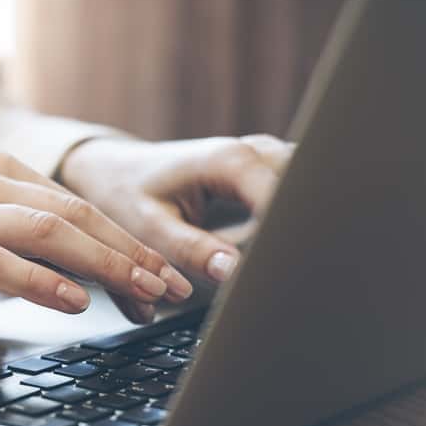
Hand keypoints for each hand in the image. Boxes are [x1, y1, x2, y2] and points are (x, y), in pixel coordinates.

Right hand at [0, 150, 192, 338]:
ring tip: (142, 294)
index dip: (127, 244)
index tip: (164, 280)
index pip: (75, 206)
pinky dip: (41, 281)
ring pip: (43, 231)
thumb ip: (34, 252)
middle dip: (128, 255)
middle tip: (170, 291)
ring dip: (102, 266)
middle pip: (70, 214)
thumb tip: (108, 281)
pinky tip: (74, 302)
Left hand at [59, 135, 293, 283]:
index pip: (285, 200)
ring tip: (284, 265)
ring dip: (301, 226)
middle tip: (291, 274)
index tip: (285, 273)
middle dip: (305, 230)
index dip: (290, 239)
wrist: (115, 172)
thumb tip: (234, 272)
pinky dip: (292, 222)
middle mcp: (255, 151)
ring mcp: (266, 158)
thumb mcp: (152, 228)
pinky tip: (278, 251)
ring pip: (309, 189)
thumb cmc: (126, 195)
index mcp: (230, 161)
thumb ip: (194, 250)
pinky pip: (296, 194)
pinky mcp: (267, 172)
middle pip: (310, 188)